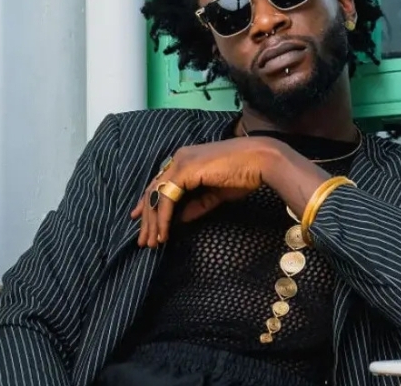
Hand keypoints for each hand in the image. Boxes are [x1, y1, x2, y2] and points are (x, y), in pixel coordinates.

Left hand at [130, 137, 278, 247]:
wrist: (260, 161)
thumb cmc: (244, 175)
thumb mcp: (215, 194)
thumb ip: (196, 204)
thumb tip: (178, 219)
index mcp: (186, 159)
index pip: (160, 182)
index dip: (148, 202)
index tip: (140, 219)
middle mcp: (179, 158)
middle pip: (153, 190)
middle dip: (147, 218)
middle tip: (143, 240)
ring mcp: (180, 163)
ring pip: (156, 195)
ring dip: (152, 221)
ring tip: (151, 242)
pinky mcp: (184, 171)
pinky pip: (166, 199)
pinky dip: (163, 218)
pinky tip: (163, 233)